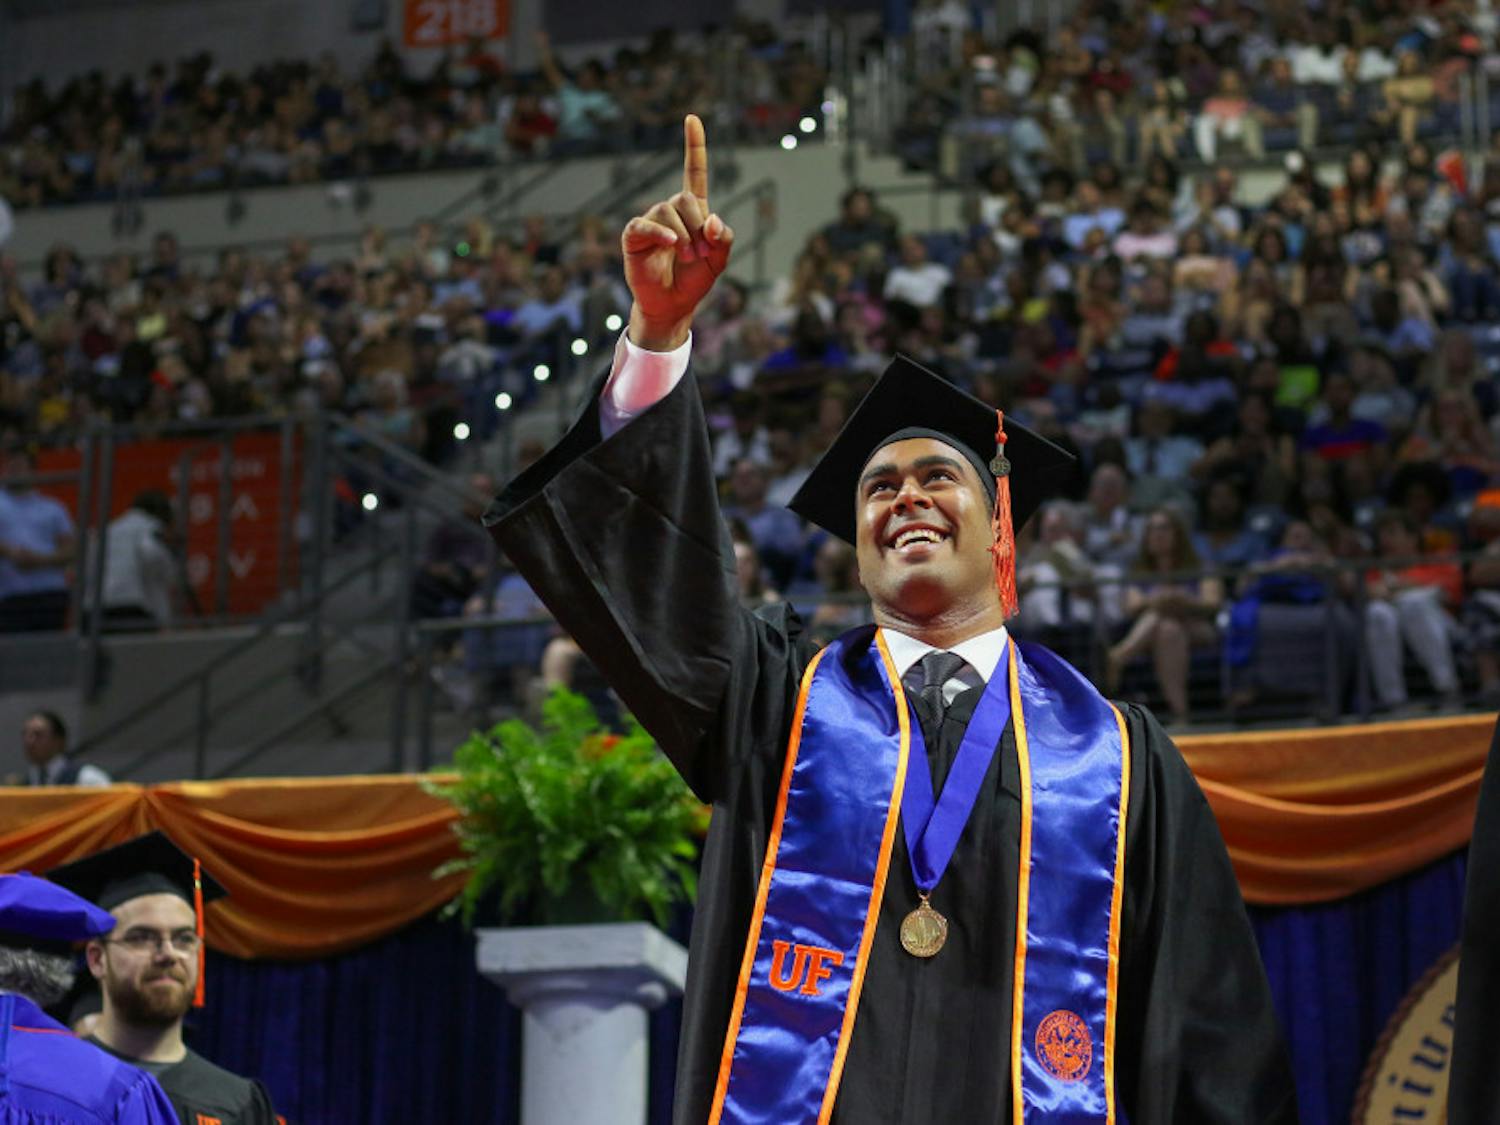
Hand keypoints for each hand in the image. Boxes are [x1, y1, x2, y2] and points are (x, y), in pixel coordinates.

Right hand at [622, 114, 733, 350]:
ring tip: (688, 258)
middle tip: (702, 253)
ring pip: (669, 210)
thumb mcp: (720, 260)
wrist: (673, 305)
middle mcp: (670, 210)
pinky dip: (663, 234)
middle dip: (700, 226)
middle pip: (686, 198)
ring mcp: (651, 220)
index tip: (692, 118)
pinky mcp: (635, 234)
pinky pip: (647, 225)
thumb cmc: (694, 280)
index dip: (694, 145)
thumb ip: (724, 238)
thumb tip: (713, 220)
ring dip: (686, 237)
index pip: (694, 172)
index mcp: (693, 211)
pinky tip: (673, 245)